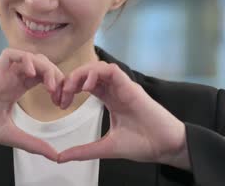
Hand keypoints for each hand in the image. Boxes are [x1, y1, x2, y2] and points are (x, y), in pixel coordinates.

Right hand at [0, 48, 63, 160]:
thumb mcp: (12, 136)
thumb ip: (34, 143)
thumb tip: (55, 155)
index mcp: (17, 89)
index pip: (44, 77)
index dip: (57, 85)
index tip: (63, 102)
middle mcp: (12, 78)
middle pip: (42, 64)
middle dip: (56, 75)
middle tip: (60, 94)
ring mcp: (3, 74)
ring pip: (30, 57)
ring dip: (45, 67)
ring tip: (50, 86)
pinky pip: (11, 54)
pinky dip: (24, 59)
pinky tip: (31, 73)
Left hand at [57, 61, 190, 168]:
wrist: (164, 146)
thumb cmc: (142, 144)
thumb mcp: (105, 147)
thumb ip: (83, 151)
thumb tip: (60, 158)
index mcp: (110, 99)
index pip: (86, 84)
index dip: (70, 89)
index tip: (60, 103)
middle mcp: (116, 89)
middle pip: (89, 72)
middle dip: (71, 79)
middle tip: (60, 95)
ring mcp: (123, 86)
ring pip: (98, 67)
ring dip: (81, 73)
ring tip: (71, 88)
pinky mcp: (131, 86)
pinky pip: (112, 70)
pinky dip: (97, 73)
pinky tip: (87, 86)